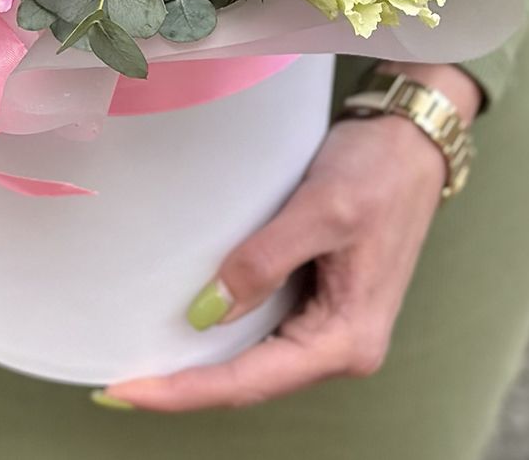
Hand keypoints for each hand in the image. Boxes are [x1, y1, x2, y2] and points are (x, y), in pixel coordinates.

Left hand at [100, 64, 481, 412]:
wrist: (412, 138)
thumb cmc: (376, 170)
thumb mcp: (320, 209)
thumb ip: (264, 261)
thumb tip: (206, 315)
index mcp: (347, 337)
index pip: (251, 381)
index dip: (185, 390)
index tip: (125, 389)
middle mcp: (342, 345)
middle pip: (250, 382)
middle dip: (185, 387)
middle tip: (116, 385)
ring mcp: (333, 325)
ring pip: (255, 362)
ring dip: (202, 367)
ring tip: (141, 367)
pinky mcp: (322, 300)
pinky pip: (265, 332)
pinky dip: (225, 337)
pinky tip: (187, 332)